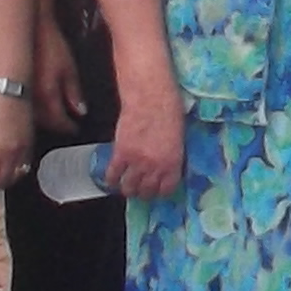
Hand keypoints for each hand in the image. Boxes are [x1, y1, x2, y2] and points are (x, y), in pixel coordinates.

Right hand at [31, 26, 83, 133]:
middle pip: (46, 125)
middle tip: (67, 125)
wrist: (29, 32)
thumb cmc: (51, 47)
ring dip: (45, 122)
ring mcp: (21, 98)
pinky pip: (24, 110)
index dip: (70, 128)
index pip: (61, 123)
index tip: (76, 128)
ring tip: (54, 118)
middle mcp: (33, 103)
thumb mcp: (69, 69)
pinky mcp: (12, 92)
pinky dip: (33, 113)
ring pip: (33, 120)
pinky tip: (39, 108)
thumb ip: (74, 93)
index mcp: (49, 98)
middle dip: (57, 127)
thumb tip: (81, 112)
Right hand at [105, 77, 184, 199]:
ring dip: (128, 189)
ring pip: (129, 186)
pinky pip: (113, 174)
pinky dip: (111, 179)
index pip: (167, 188)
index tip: (158, 191)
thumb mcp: (178, 138)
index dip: (161, 192)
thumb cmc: (169, 110)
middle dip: (144, 193)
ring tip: (127, 187)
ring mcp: (137, 162)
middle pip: (146, 190)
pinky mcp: (120, 153)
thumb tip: (166, 165)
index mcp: (174, 162)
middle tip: (141, 190)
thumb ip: (172, 155)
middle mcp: (155, 167)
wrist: (150, 97)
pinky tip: (112, 180)